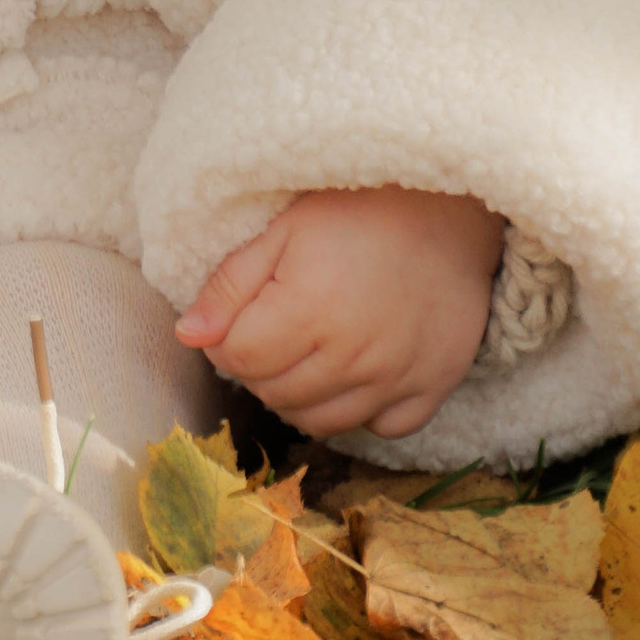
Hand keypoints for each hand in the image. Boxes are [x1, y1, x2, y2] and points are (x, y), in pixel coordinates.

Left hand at [176, 187, 504, 441]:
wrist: (451, 211)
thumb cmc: (359, 211)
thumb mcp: (283, 230)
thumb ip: (230, 285)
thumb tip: (187, 335)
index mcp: (309, 310)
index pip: (238, 359)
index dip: (226, 340)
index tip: (239, 317)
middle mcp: (353, 356)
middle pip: (274, 395)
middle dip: (258, 368)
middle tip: (272, 331)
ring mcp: (395, 379)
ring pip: (319, 422)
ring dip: (299, 395)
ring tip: (307, 352)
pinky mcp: (432, 389)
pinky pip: (380, 428)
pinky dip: (359, 410)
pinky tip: (355, 372)